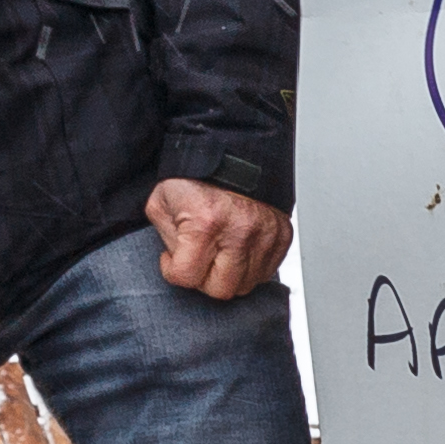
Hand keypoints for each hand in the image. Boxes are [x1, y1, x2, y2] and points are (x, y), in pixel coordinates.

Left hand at [150, 177, 289, 299]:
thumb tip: (177, 264)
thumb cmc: (197, 178)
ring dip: (229, 275)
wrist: (232, 153)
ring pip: (246, 285)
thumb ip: (166, 239)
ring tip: (219, 253)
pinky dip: (251, 267)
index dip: (173, 271)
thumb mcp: (162, 204)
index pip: (188, 277)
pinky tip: (237, 249)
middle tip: (198, 260)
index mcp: (206, 222)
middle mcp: (240, 231)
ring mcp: (266, 234)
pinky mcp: (283, 235)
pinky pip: (267, 272)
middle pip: (221, 290)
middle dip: (204, 279)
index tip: (173, 259)